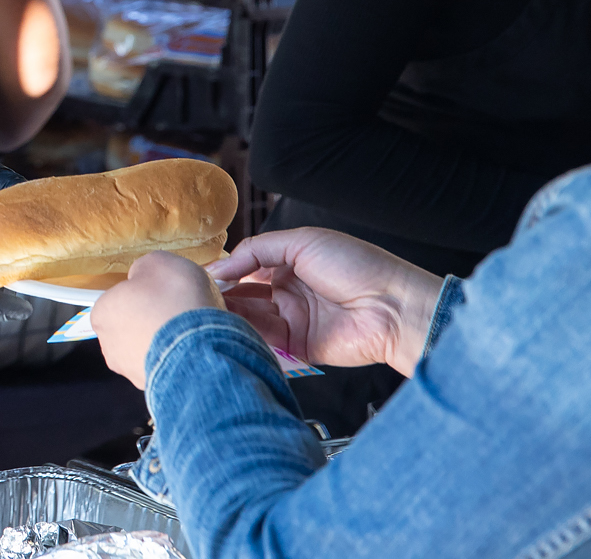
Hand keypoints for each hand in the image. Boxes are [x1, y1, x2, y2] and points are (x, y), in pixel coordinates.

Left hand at [90, 250, 223, 385]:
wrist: (201, 352)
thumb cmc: (174, 301)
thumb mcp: (158, 262)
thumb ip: (145, 269)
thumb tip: (145, 277)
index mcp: (102, 313)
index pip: (118, 300)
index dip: (143, 294)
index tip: (164, 293)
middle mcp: (110, 348)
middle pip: (135, 326)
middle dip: (157, 320)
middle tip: (181, 309)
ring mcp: (133, 373)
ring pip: (154, 350)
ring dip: (172, 342)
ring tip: (197, 330)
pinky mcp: (158, 392)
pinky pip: (172, 368)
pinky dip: (184, 360)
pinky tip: (201, 349)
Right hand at [206, 228, 442, 375]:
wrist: (391, 306)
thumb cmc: (357, 266)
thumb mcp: (302, 242)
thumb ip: (258, 249)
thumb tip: (223, 262)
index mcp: (291, 263)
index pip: (248, 266)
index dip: (226, 269)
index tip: (202, 272)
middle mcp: (290, 292)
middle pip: (245, 293)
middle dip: (223, 293)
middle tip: (199, 292)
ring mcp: (294, 320)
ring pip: (251, 317)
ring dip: (230, 312)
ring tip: (208, 307)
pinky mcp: (299, 347)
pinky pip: (266, 340)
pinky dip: (246, 331)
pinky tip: (229, 323)